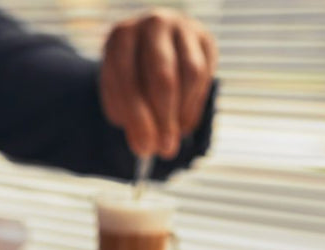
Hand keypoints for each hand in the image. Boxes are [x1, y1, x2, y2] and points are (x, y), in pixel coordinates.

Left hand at [99, 9, 217, 157]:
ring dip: (182, 113)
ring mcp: (182, 28)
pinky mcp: (205, 38)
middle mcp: (153, 24)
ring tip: (173, 136)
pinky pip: (206, 74)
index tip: (143, 148)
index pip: (127, 77)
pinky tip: (183, 122)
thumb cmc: (131, 73)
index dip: (136, 117)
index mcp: (122, 36)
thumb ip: (128, 117)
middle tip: (165, 150)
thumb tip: (146, 146)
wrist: (151, 43)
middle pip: (162, 76)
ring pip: (190, 74)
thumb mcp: (118, 92)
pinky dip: (195, 105)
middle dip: (163, 118)